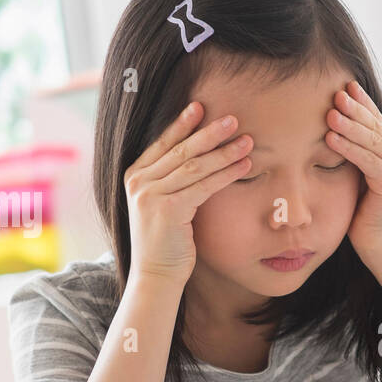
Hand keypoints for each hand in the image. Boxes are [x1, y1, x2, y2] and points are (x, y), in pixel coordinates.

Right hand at [123, 101, 253, 285]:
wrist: (156, 275)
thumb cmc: (165, 242)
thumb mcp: (163, 205)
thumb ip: (171, 181)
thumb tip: (198, 157)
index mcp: (134, 176)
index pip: (162, 143)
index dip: (182, 124)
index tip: (200, 106)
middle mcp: (139, 182)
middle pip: (181, 150)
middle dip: (209, 132)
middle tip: (232, 119)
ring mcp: (150, 195)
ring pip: (194, 166)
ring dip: (224, 152)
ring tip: (246, 141)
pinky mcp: (168, 209)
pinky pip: (203, 186)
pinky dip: (226, 174)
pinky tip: (244, 167)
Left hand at [325, 80, 381, 262]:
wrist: (377, 242)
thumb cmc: (362, 209)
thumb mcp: (356, 171)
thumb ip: (354, 149)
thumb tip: (331, 123)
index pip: (375, 119)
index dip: (361, 102)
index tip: (344, 85)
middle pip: (373, 125)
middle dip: (353, 108)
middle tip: (335, 93)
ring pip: (370, 140)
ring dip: (349, 125)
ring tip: (330, 113)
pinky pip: (367, 160)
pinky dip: (348, 148)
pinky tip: (331, 138)